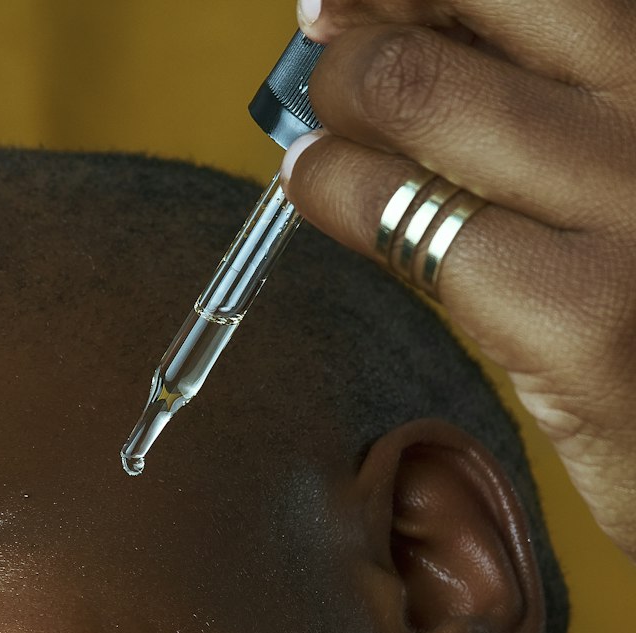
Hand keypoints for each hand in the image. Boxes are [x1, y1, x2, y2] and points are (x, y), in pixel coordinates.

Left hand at [280, 0, 635, 561]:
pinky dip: (339, 191)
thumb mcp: (629, 177)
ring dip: (341, 96)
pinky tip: (315, 188)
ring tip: (313, 129)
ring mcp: (631, 206)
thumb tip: (414, 40)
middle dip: (373, 25)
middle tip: (325, 51)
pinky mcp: (583, 317)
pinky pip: (417, 225)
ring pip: (426, 93)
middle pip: (480, 1)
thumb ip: (558, 104)